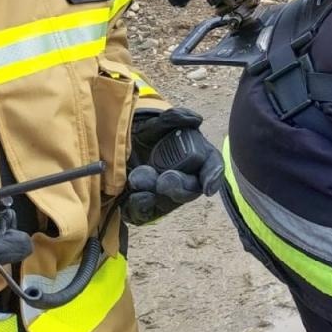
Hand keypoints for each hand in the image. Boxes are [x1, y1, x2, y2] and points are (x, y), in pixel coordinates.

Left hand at [125, 108, 224, 224]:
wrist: (118, 145)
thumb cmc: (146, 134)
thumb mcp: (156, 122)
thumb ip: (174, 118)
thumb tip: (195, 119)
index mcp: (197, 158)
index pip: (212, 168)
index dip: (213, 177)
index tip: (208, 188)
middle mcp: (185, 179)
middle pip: (190, 190)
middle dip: (180, 186)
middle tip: (166, 179)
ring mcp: (165, 195)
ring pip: (168, 202)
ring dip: (155, 196)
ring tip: (140, 180)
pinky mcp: (144, 206)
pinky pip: (146, 213)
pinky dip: (141, 207)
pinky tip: (135, 196)